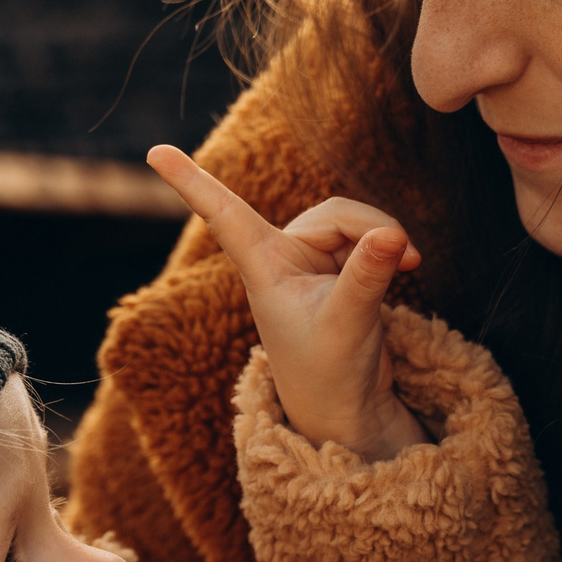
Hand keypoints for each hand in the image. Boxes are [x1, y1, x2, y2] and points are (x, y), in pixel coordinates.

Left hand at [147, 146, 430, 461]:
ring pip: (354, 222)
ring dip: (384, 238)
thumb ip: (367, 277)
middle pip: (333, 212)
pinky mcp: (339, 271)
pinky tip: (406, 266)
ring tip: (408, 265)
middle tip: (407, 256)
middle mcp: (282, 258)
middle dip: (372, 227)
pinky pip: (367, 238)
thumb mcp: (347, 324)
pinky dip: (388, 248)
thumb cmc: (329, 374)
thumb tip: (391, 235)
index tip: (153, 152)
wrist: (347, 409)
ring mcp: (312, 263)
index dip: (190, 181)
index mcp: (264, 267)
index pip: (223, 214)